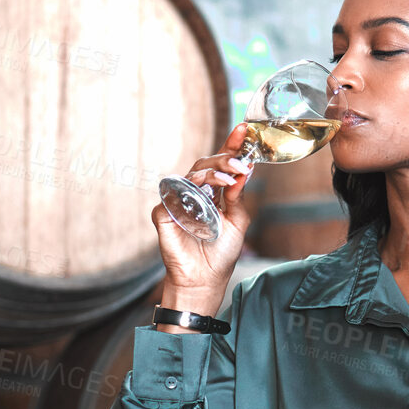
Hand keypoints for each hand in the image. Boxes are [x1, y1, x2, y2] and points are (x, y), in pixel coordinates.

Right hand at [151, 123, 255, 314]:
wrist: (205, 279)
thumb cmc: (220, 252)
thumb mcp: (238, 221)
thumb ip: (238, 197)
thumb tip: (245, 171)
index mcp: (212, 192)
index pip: (221, 164)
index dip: (231, 146)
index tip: (244, 129)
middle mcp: (193, 192)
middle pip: (206, 164)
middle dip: (225, 158)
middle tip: (241, 161)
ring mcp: (177, 200)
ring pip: (191, 174)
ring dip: (213, 172)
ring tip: (231, 177)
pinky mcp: (164, 212)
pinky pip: (174, 193)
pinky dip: (191, 192)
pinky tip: (205, 197)